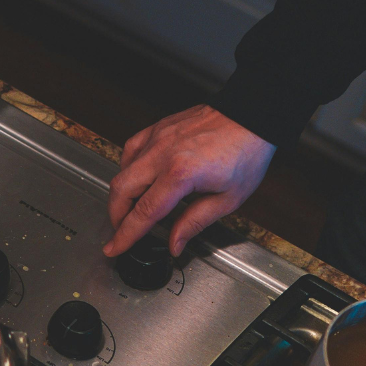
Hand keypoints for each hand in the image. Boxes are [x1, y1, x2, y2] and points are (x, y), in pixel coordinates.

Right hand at [104, 106, 274, 257]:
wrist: (251, 117)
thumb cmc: (246, 154)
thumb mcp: (228, 198)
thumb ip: (194, 222)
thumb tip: (174, 243)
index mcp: (181, 174)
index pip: (144, 213)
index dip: (126, 235)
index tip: (114, 248)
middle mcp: (162, 154)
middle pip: (121, 191)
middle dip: (116, 216)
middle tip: (123, 231)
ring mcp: (157, 138)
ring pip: (122, 170)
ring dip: (121, 194)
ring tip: (133, 208)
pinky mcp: (158, 128)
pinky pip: (131, 150)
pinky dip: (128, 168)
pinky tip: (138, 177)